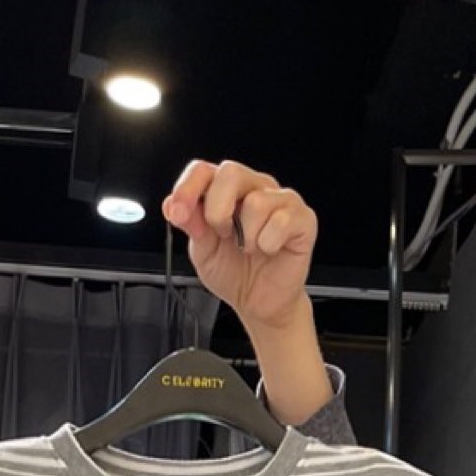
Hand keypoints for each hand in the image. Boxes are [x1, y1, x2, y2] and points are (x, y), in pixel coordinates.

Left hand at [162, 159, 317, 331]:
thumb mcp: (203, 252)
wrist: (261, 304)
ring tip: (249, 248)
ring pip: (257, 202)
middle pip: (230, 173)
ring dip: (247, 237)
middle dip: (218, 210)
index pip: (203, 171)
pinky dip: (268, 244)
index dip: (187, 188)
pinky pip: (281, 221)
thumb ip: (191, 226)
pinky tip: (269, 250)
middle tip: (222, 234)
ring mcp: (279, 200)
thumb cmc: (235, 274)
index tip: (177, 213)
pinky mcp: (302, 218)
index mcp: (225, 192)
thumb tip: (173, 205)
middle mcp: (253, 188)